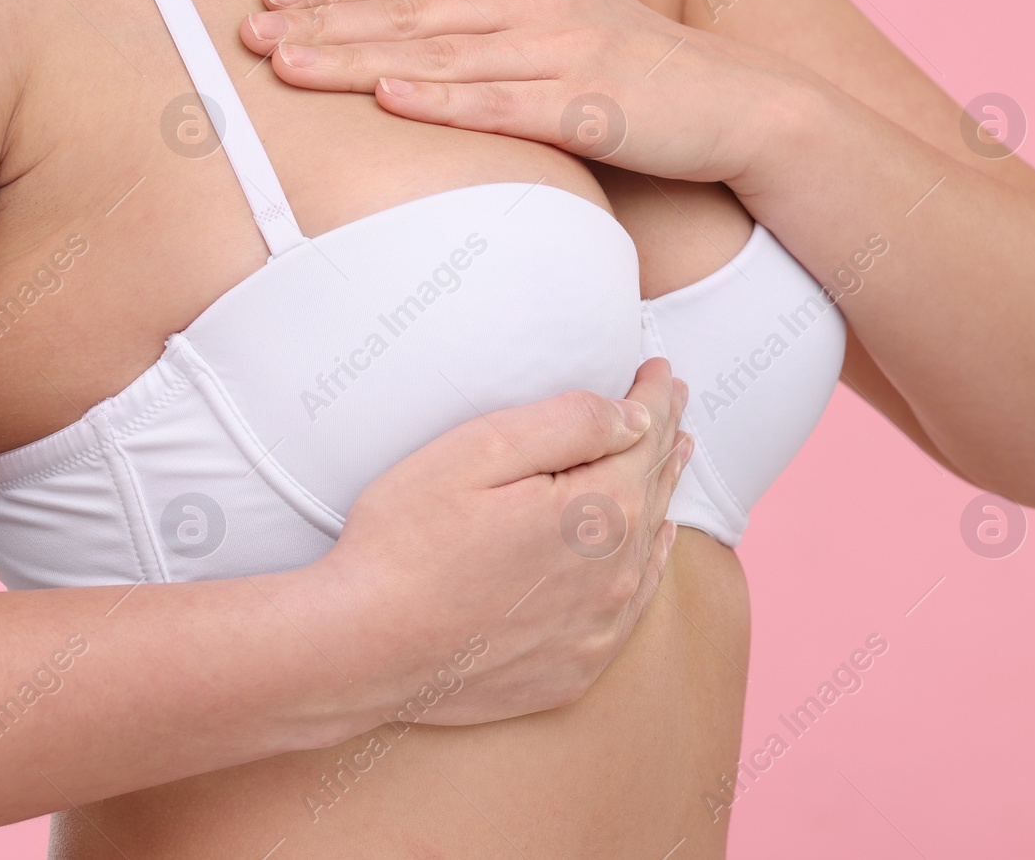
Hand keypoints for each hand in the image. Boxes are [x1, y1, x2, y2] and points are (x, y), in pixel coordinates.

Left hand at [239, 0, 807, 186]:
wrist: (733, 100)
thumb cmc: (641, 52)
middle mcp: (535, 1)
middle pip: (411, 14)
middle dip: (326, 24)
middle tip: (251, 34)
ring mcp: (561, 52)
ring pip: (441, 57)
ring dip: (361, 62)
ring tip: (291, 66)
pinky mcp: (586, 107)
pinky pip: (502, 105)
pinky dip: (444, 102)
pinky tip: (391, 99)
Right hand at [303, 357, 693, 725]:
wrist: (360, 650)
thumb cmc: (406, 541)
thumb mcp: (481, 451)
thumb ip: (571, 424)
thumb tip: (637, 415)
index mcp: (600, 511)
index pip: (646, 436)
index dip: (656, 396)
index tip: (661, 368)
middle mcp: (616, 572)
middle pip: (654, 488)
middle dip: (664, 438)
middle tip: (674, 402)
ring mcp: (599, 626)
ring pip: (650, 545)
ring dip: (661, 497)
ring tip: (673, 457)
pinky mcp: (577, 667)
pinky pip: (633, 605)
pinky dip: (647, 564)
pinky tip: (653, 546)